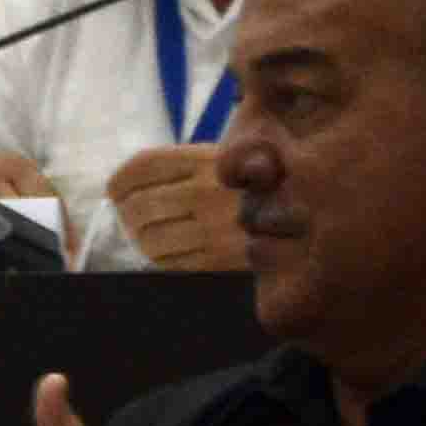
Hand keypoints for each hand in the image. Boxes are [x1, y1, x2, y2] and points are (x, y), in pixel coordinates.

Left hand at [103, 144, 244, 270]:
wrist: (311, 224)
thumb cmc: (258, 193)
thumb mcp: (227, 164)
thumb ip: (183, 168)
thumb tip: (123, 187)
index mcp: (207, 160)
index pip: (143, 166)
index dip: (120, 181)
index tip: (114, 191)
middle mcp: (208, 192)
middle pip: (139, 206)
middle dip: (126, 215)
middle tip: (128, 220)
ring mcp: (213, 229)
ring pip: (149, 239)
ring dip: (141, 242)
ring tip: (147, 239)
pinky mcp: (218, 262)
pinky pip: (170, 265)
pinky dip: (161, 262)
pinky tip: (168, 255)